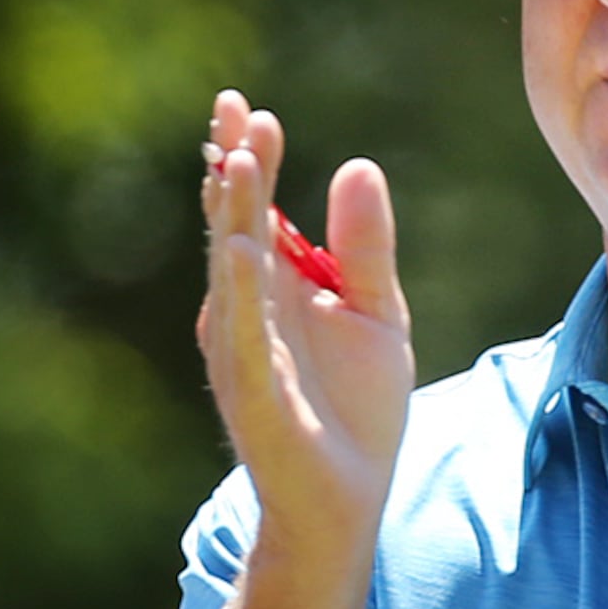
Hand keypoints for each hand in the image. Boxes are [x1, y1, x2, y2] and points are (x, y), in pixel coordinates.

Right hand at [196, 89, 412, 559]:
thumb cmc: (356, 410)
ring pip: (231, 272)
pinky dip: (241, 293)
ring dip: (232, 216)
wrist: (347, 501)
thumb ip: (363, 246)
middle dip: (232, 168)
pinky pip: (244, 335)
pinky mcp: (253, 391)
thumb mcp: (376, 311)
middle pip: (233, 225)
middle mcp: (247, 311)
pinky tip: (242, 249)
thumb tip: (357, 165)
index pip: (256, 209)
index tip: (255, 110)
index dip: (253, 160)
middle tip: (232, 107)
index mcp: (274, 287)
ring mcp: (244, 350)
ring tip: (235, 160)